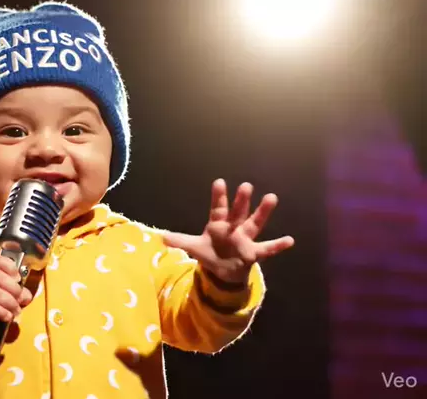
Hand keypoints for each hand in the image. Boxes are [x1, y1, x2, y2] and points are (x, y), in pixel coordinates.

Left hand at [163, 179, 294, 283]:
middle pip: (238, 212)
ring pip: (255, 223)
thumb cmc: (210, 252)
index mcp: (218, 224)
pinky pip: (268, 248)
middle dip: (242, 200)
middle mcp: (233, 228)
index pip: (218, 208)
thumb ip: (179, 240)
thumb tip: (160, 237)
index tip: (219, 182)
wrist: (223, 270)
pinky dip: (278, 245)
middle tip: (246, 185)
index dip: (218, 196)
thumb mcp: (193, 247)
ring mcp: (245, 239)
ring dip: (263, 212)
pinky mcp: (253, 252)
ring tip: (272, 197)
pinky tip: (290, 240)